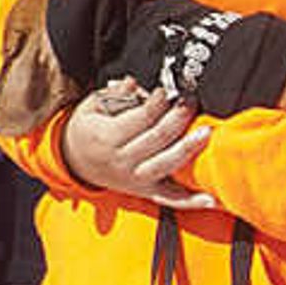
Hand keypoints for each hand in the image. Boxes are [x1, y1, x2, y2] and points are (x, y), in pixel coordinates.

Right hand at [64, 81, 217, 208]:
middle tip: (190, 102)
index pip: (140, 117)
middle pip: (157, 138)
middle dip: (178, 117)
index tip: (167, 91)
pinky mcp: (145, 191)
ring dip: (189, 148)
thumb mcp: (92, 105)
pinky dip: (191, 201)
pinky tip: (210, 199)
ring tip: (206, 132)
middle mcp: (121, 160)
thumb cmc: (87, 131)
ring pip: (167, 164)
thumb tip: (134, 83)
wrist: (75, 161)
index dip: (158, 102)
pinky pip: (170, 199)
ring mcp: (135, 178)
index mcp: (107, 137)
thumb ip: (116, 94)